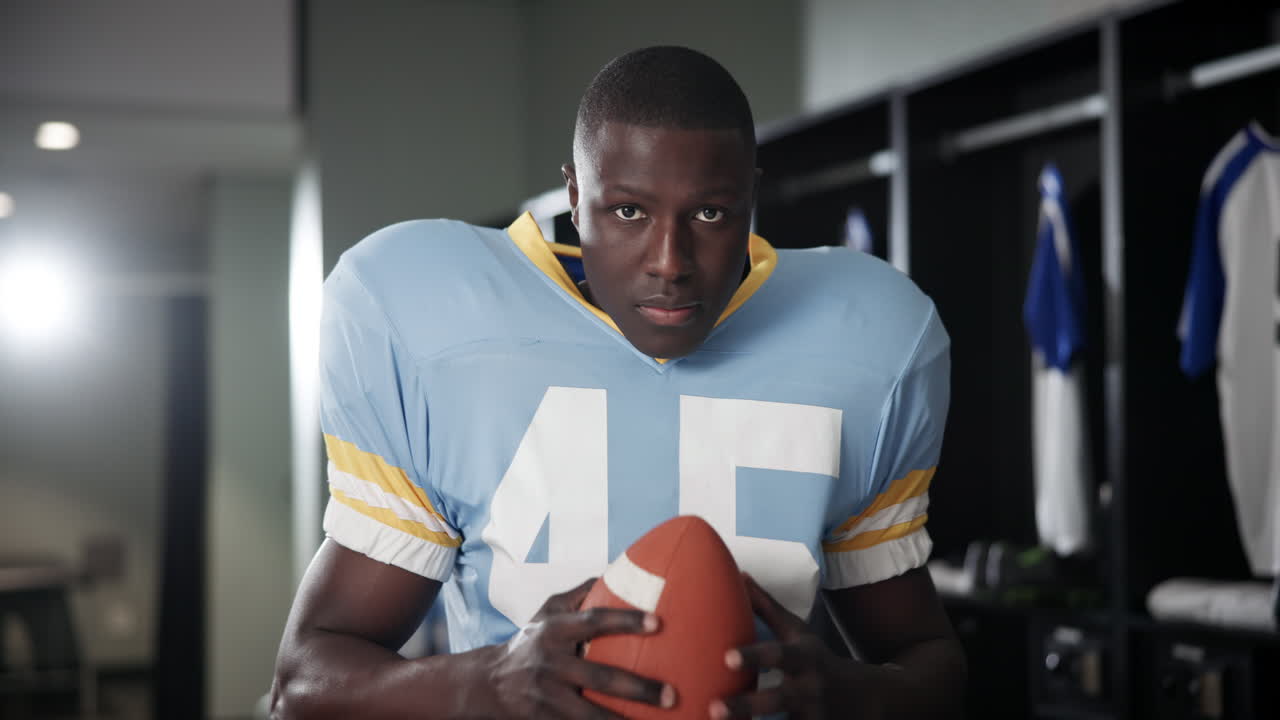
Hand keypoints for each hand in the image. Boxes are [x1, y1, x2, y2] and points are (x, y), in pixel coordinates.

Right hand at [482, 578, 676, 718]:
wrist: (488, 683)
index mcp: (554, 631)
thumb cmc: (530, 642)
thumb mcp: (548, 612)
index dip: (625, 620)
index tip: (658, 622)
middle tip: (673, 694)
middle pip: (599, 676)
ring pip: (591, 714)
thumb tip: (621, 569)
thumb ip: (581, 594)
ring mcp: (546, 696)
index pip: (593, 621)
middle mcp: (549, 663)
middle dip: (638, 688)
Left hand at [712, 574, 878, 718]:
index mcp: (803, 659)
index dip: (754, 656)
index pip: (778, 656)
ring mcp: (814, 717)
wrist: (869, 698)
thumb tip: (740, 576)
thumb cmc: (820, 659)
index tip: (727, 657)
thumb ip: (768, 608)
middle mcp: (809, 689)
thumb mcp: (799, 632)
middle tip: (713, 708)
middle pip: (777, 700)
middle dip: (746, 706)